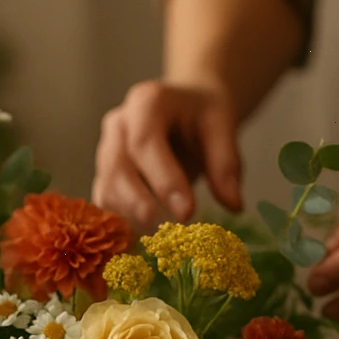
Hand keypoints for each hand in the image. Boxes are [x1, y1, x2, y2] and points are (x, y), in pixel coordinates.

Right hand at [93, 79, 243, 230]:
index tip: (187, 212)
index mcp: (147, 102)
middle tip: (163, 231)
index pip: (145, 142)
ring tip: (160, 236)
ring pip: (107, 187)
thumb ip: (226, 163)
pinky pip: (106, 199)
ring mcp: (107, 148)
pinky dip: (121, 221)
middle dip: (137, 203)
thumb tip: (233, 206)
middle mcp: (119, 123)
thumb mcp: (222, 126)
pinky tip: (144, 236)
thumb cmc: (202, 114)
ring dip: (129, 216)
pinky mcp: (105, 172)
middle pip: (116, 166)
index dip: (163, 179)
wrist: (186, 106)